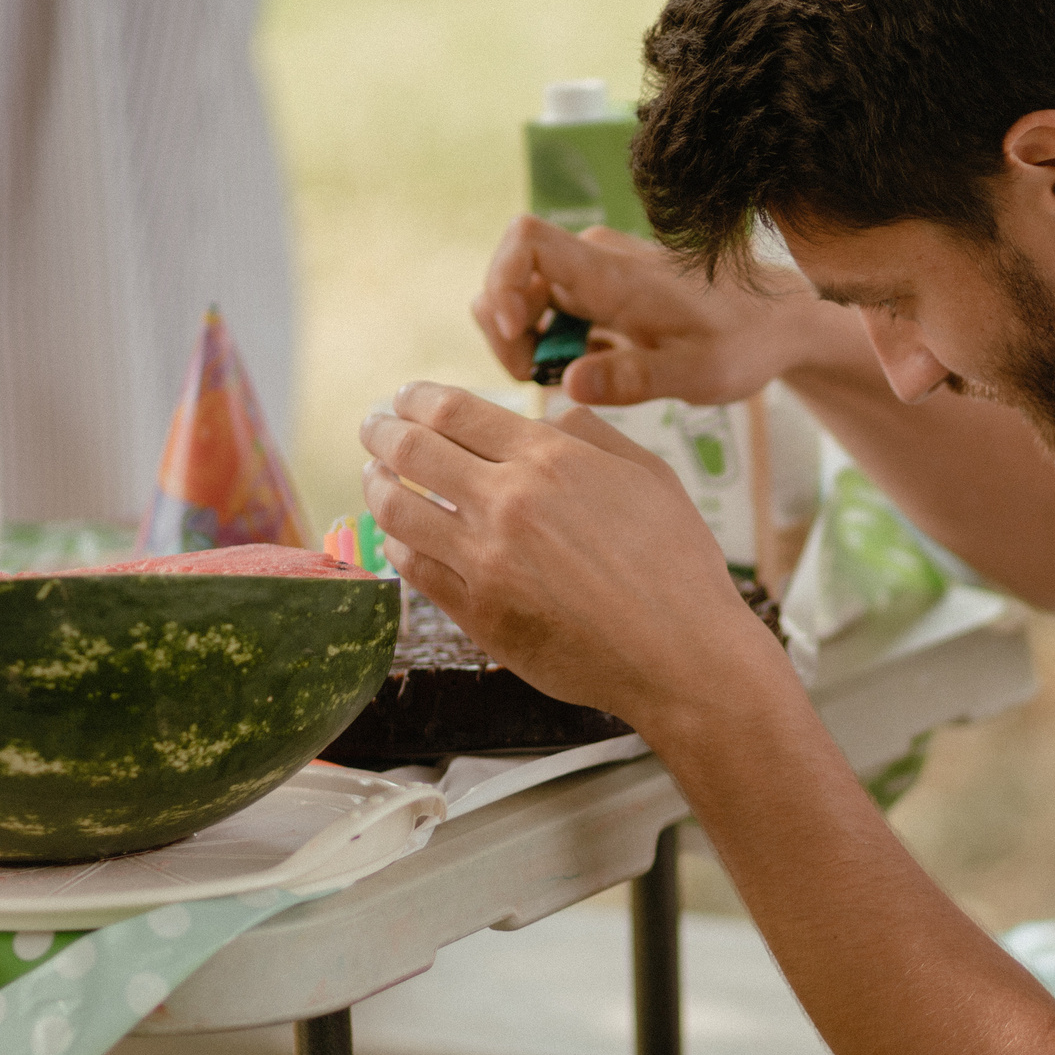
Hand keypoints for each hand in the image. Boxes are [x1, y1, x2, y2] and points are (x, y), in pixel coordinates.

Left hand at [360, 383, 791, 729]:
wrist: (682, 655)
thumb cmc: (678, 566)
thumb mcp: (650, 475)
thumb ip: (594, 435)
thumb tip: (551, 412)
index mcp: (551, 459)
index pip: (455, 411)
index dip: (416, 399)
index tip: (404, 399)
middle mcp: (509, 502)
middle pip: (412, 450)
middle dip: (381, 431)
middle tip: (372, 427)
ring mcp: (486, 560)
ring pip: (397, 509)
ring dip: (376, 486)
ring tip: (374, 478)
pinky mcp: (478, 613)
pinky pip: (414, 569)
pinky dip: (398, 545)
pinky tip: (400, 537)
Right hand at [472, 217, 837, 406]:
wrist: (778, 320)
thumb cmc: (743, 342)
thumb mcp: (695, 374)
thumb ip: (632, 379)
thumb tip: (568, 385)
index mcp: (612, 273)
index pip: (525, 240)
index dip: (500, 282)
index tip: (513, 335)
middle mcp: (597, 263)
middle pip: (512, 277)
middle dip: (507, 332)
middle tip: (538, 381)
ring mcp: (598, 276)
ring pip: (527, 297)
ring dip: (530, 343)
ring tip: (569, 381)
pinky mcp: (604, 294)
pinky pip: (554, 312)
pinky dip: (554, 345)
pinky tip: (590, 373)